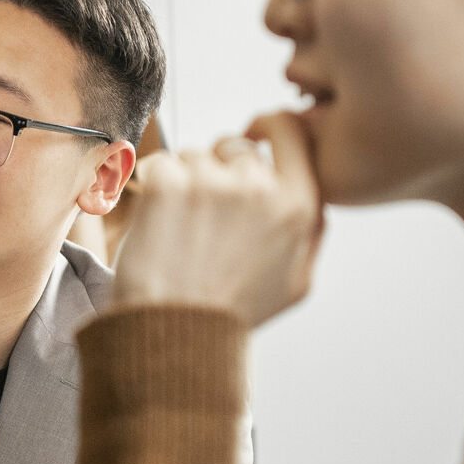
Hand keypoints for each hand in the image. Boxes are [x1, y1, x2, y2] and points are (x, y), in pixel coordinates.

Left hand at [105, 110, 324, 326]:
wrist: (174, 337)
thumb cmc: (232, 315)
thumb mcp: (296, 282)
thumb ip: (310, 231)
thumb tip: (308, 197)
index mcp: (299, 206)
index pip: (291, 130)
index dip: (269, 127)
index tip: (252, 135)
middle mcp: (260, 188)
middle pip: (235, 148)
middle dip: (218, 171)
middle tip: (203, 219)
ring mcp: (212, 183)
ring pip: (193, 156)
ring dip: (183, 183)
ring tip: (180, 235)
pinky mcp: (168, 185)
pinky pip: (159, 165)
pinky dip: (152, 188)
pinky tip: (157, 226)